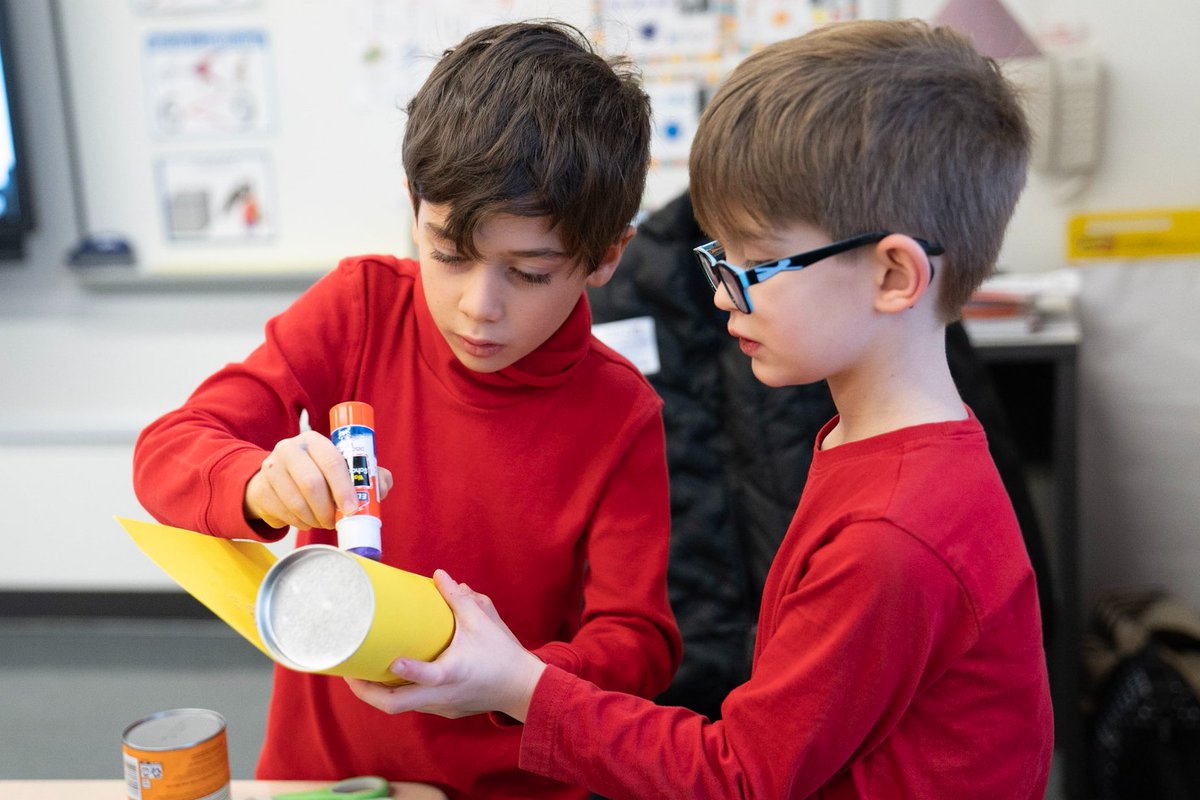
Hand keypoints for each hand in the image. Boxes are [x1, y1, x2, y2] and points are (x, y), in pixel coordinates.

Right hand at [243, 430, 393, 529]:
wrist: (276, 480)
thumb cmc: (317, 473)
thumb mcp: (342, 468)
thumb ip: (367, 475)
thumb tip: (382, 486)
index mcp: (314, 440)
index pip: (332, 461)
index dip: (344, 488)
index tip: (352, 508)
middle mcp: (290, 449)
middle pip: (311, 483)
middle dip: (327, 509)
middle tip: (335, 521)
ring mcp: (271, 468)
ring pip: (297, 503)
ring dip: (314, 519)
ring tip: (322, 521)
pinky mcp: (261, 489)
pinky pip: (284, 513)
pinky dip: (299, 523)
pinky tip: (305, 520)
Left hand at [346, 569, 546, 720]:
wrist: (524, 688)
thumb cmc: (503, 655)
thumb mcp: (483, 622)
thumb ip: (459, 598)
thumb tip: (438, 575)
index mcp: (451, 674)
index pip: (424, 676)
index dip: (404, 670)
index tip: (386, 659)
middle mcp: (441, 696)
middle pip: (393, 705)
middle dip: (365, 691)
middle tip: (348, 671)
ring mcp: (440, 707)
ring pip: (400, 707)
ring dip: (379, 694)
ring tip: (361, 671)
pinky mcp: (444, 710)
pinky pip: (414, 705)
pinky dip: (398, 693)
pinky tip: (390, 678)